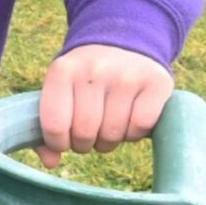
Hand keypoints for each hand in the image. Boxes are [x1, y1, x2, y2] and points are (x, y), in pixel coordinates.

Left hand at [37, 44, 172, 169]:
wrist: (125, 41)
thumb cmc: (84, 77)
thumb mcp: (60, 89)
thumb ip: (49, 125)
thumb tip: (50, 162)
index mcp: (62, 70)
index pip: (54, 124)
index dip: (58, 143)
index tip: (64, 142)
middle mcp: (94, 70)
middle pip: (84, 132)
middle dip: (84, 144)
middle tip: (88, 137)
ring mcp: (127, 75)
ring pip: (113, 133)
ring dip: (108, 142)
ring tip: (106, 129)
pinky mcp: (156, 83)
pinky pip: (140, 127)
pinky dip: (133, 134)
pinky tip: (128, 123)